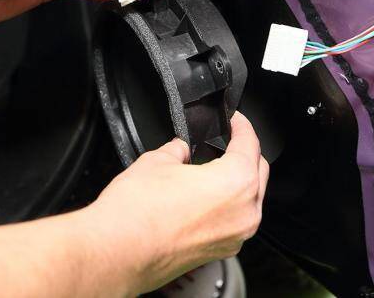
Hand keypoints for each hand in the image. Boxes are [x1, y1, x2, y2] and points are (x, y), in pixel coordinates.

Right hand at [82, 112, 269, 294]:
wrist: (115, 252)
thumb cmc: (136, 213)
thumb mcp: (157, 160)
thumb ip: (178, 150)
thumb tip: (181, 150)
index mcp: (236, 182)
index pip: (251, 144)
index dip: (242, 125)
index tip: (235, 120)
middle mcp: (244, 213)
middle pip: (258, 172)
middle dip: (244, 153)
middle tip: (226, 141)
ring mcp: (233, 237)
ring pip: (249, 200)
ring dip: (237, 182)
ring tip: (212, 169)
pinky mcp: (218, 252)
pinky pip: (233, 221)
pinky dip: (226, 206)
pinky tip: (202, 198)